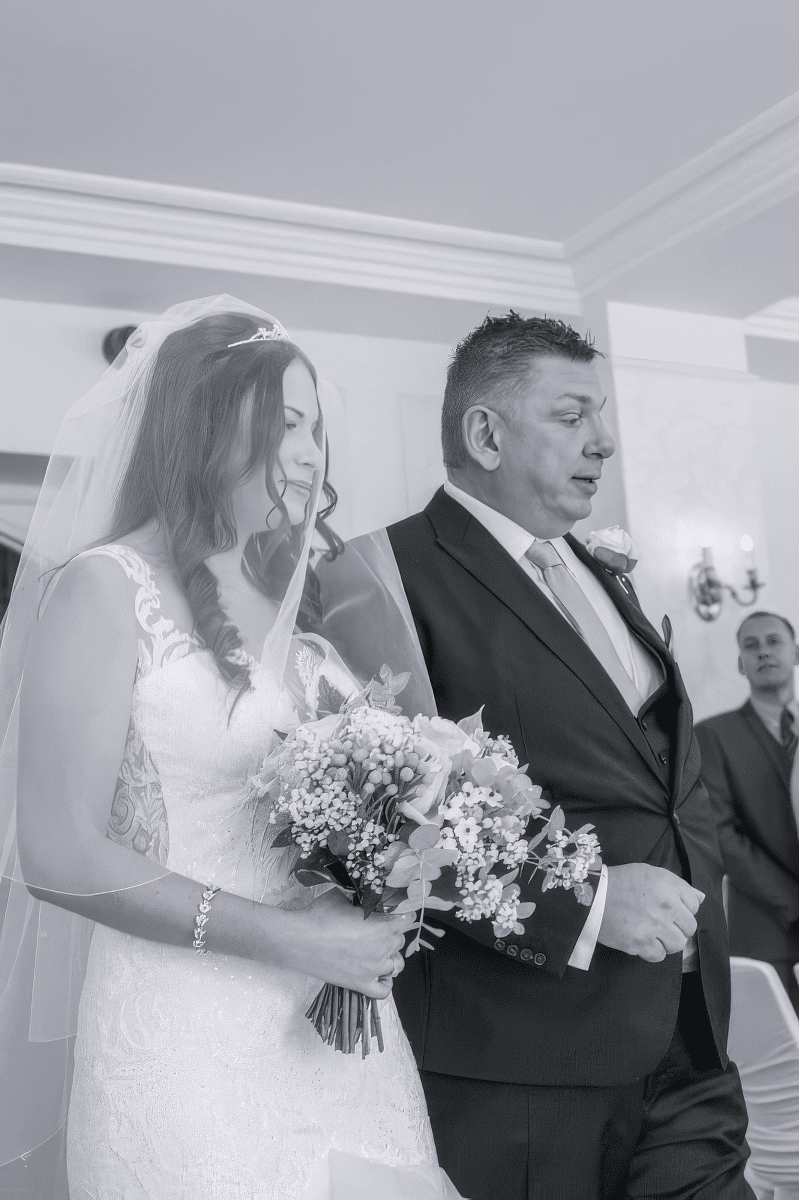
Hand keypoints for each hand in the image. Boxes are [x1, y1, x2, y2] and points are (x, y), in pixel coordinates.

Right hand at [283, 888, 414, 998]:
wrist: (299, 940)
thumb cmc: (320, 915)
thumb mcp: (343, 897)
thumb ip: (360, 899)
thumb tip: (365, 898)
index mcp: (382, 926)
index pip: (406, 921)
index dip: (400, 916)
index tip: (394, 914)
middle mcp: (382, 949)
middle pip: (399, 941)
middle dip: (391, 934)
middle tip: (377, 928)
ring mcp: (373, 969)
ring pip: (395, 965)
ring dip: (389, 956)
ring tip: (376, 950)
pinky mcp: (360, 984)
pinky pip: (383, 991)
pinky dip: (385, 983)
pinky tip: (378, 974)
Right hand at [598, 863, 703, 962]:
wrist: (592, 895)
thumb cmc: (621, 881)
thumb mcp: (650, 873)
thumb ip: (677, 885)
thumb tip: (700, 898)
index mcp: (669, 887)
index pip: (694, 905)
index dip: (682, 908)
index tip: (670, 909)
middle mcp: (666, 906)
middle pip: (689, 927)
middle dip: (678, 927)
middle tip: (662, 924)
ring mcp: (654, 926)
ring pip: (677, 944)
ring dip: (667, 941)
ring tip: (653, 934)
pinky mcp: (640, 943)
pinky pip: (659, 955)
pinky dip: (652, 951)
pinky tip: (643, 941)